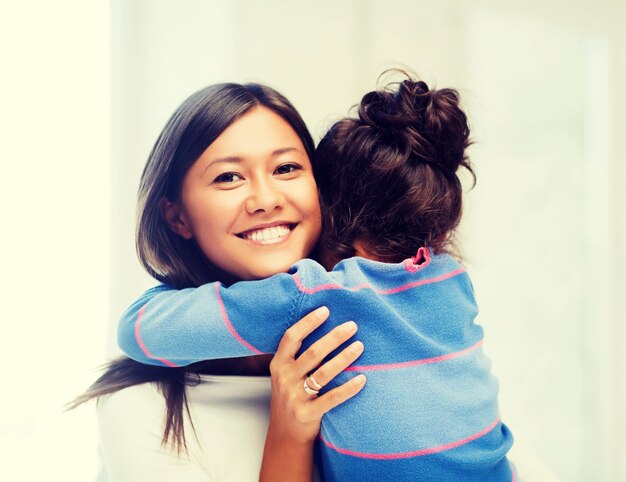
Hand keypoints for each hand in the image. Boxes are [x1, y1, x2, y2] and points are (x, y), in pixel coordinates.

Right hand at [267, 306, 365, 443]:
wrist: (285, 433)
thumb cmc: (291, 395)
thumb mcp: (285, 374)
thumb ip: (298, 355)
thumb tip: (325, 327)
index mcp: (278, 364)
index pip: (291, 338)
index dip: (308, 323)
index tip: (326, 310)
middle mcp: (284, 378)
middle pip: (313, 353)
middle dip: (334, 337)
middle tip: (352, 326)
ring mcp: (295, 397)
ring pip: (323, 373)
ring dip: (344, 357)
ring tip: (359, 346)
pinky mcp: (308, 413)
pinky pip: (332, 398)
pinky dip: (348, 388)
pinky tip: (362, 379)